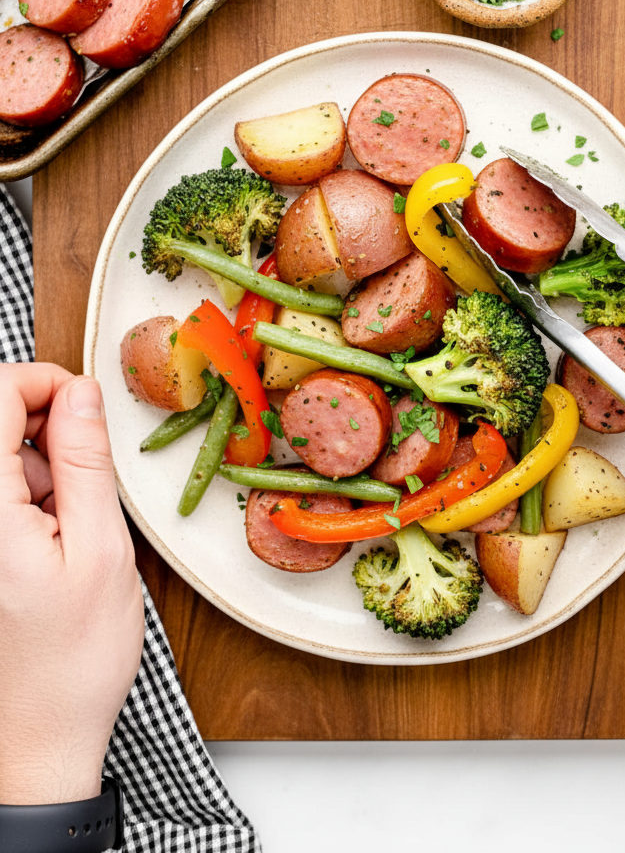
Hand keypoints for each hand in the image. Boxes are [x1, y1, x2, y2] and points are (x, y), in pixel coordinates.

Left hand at [0, 364, 143, 804]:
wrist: (34, 742)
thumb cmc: (72, 663)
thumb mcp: (102, 551)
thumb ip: (86, 461)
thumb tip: (82, 392)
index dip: (45, 381)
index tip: (86, 409)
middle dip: (44, 426)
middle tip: (84, 479)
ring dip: (36, 464)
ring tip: (70, 523)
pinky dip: (24, 495)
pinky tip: (49, 537)